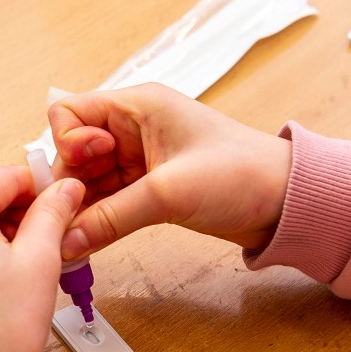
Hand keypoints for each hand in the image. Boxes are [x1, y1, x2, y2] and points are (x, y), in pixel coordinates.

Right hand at [48, 83, 291, 259]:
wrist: (287, 203)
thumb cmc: (242, 175)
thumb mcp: (169, 194)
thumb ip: (112, 218)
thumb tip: (66, 241)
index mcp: (138, 107)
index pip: (70, 114)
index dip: (65, 146)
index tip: (77, 178)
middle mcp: (133, 129)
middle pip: (74, 153)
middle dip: (67, 187)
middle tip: (63, 224)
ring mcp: (140, 160)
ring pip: (89, 182)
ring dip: (80, 210)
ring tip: (71, 243)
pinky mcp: (150, 189)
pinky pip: (109, 202)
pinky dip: (97, 221)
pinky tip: (88, 244)